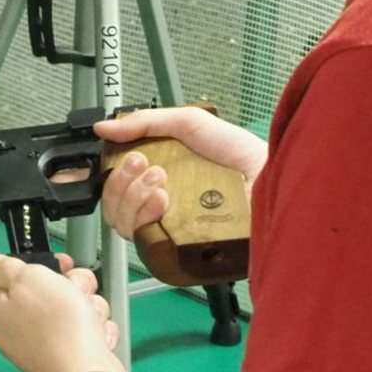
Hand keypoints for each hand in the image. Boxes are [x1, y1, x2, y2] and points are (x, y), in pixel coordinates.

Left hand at [0, 251, 124, 371]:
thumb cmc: (57, 325)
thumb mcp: (27, 278)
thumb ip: (3, 266)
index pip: (12, 277)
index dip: (37, 266)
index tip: (56, 265)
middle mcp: (16, 329)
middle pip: (46, 290)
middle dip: (71, 286)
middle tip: (75, 291)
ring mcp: (43, 344)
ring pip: (72, 307)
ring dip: (88, 306)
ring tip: (89, 316)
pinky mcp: (67, 355)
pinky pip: (85, 329)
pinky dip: (95, 328)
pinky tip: (95, 334)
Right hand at [95, 108, 267, 242]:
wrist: (268, 176)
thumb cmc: (240, 154)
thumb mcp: (189, 123)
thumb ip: (145, 122)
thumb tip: (103, 128)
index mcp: (161, 179)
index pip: (117, 186)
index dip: (109, 174)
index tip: (113, 156)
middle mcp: (161, 207)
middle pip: (113, 206)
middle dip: (120, 180)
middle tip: (142, 163)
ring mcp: (169, 230)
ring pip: (123, 224)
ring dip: (132, 195)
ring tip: (159, 178)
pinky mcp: (179, 250)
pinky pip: (143, 241)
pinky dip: (143, 214)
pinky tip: (162, 198)